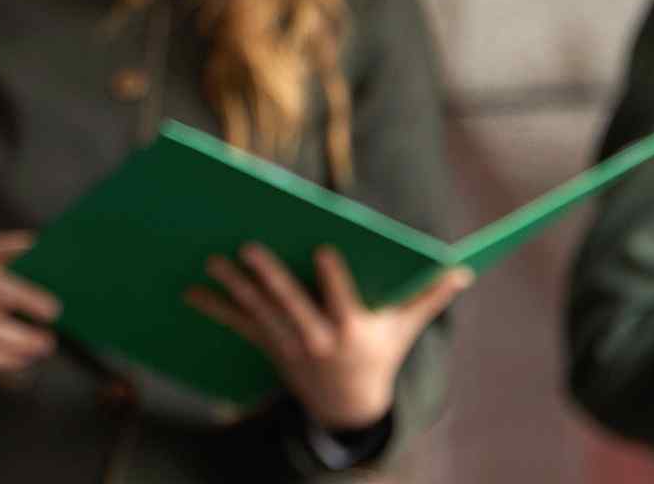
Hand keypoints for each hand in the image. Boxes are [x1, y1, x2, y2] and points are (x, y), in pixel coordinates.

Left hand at [186, 244, 466, 433]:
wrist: (348, 407)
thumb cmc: (380, 355)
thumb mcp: (405, 330)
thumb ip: (429, 297)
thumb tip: (463, 270)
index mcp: (352, 331)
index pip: (342, 301)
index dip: (332, 278)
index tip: (321, 249)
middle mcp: (318, 340)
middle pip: (291, 305)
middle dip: (269, 278)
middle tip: (249, 247)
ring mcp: (289, 346)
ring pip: (259, 313)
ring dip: (234, 287)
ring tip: (213, 260)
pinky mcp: (269, 347)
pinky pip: (240, 325)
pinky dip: (215, 308)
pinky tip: (190, 291)